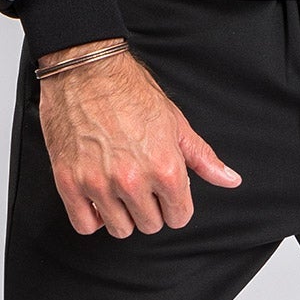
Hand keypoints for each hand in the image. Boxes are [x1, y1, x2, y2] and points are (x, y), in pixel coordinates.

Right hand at [35, 41, 242, 237]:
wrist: (87, 71)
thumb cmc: (130, 91)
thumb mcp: (176, 123)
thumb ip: (203, 158)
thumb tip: (230, 180)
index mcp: (165, 167)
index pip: (179, 216)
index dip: (176, 204)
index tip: (166, 191)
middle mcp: (133, 180)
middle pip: (150, 225)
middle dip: (150, 208)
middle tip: (142, 183)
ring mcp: (99, 184)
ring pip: (119, 229)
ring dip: (122, 213)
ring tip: (120, 188)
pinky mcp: (69, 182)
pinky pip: (85, 225)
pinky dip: (92, 217)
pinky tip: (98, 198)